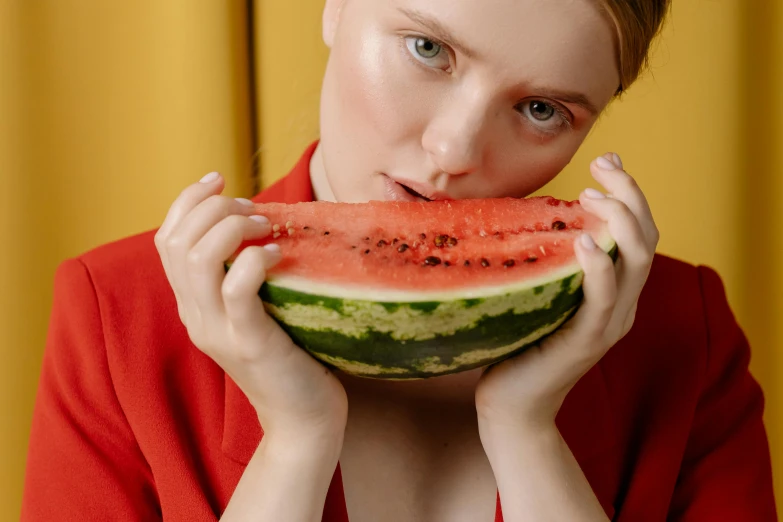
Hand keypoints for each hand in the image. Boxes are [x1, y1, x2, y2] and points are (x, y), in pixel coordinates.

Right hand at [154, 172, 347, 440]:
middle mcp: (195, 317)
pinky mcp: (249, 343)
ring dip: (231, 227)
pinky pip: (237, 289)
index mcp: (192, 305)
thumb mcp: (256, 310)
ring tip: (265, 226)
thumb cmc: (290, 354)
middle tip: (252, 207)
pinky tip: (276, 253)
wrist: (303, 416)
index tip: (219, 179)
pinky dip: (253, 260)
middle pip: (177, 242)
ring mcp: (218, 332)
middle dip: (212, 208)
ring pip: (198, 259)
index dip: (186, 201)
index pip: (167, 240)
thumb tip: (259, 221)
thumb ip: (242, 276)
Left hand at [475, 153, 658, 432]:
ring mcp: (607, 324)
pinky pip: (602, 299)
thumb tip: (529, 213)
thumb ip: (547, 259)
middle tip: (604, 166)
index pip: (638, 233)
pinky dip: (599, 267)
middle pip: (646, 239)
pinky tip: (585, 241)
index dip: (630, 193)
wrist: (512, 403)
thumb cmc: (520, 342)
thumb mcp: (539, 292)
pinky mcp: (586, 341)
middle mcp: (620, 305)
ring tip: (594, 196)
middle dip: (631, 195)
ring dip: (621, 222)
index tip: (606, 161)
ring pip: (635, 263)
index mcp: (613, 291)